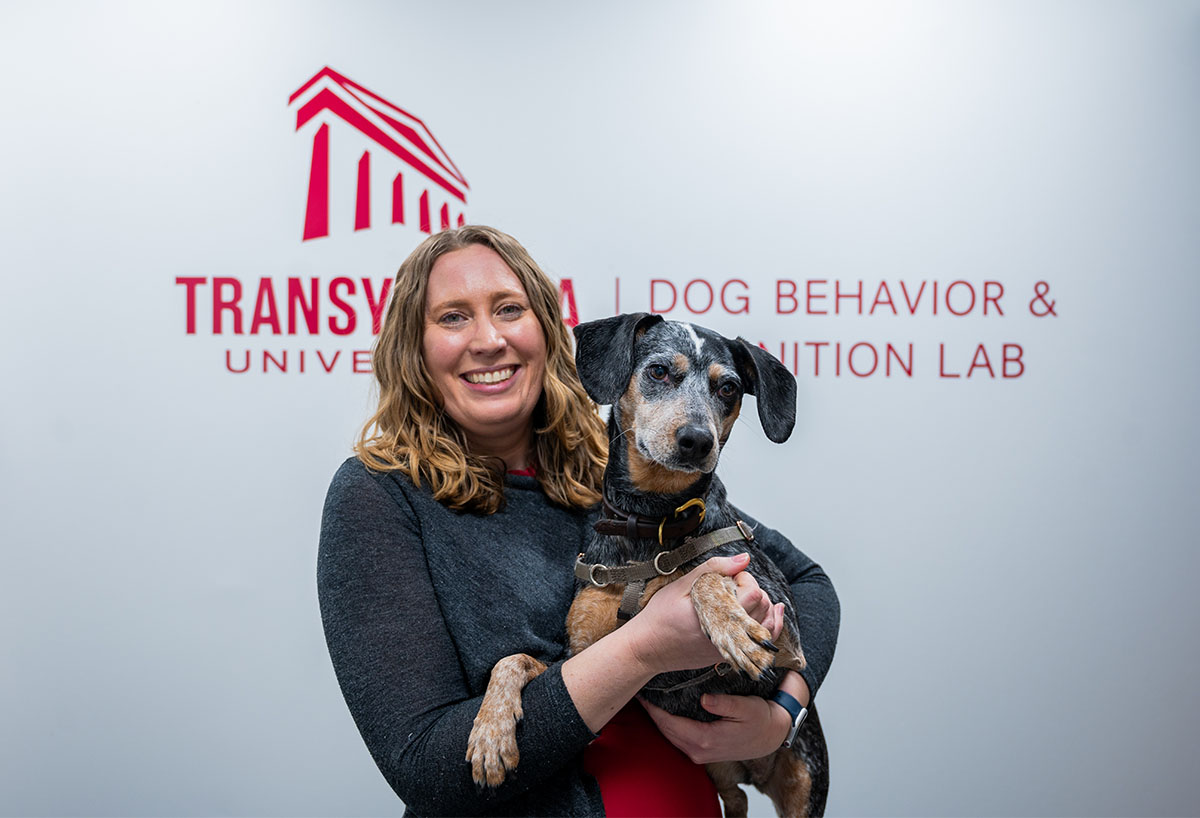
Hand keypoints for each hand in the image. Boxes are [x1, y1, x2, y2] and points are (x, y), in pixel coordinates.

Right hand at [622, 554, 785, 676]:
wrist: (646, 648)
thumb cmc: (659, 615)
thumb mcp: (682, 585)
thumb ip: (713, 569)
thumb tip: (743, 558)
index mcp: (717, 614)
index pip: (754, 594)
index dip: (745, 579)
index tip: (730, 576)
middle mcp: (727, 635)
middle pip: (763, 609)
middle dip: (755, 590)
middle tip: (734, 584)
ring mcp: (729, 649)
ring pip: (767, 628)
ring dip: (765, 607)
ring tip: (752, 595)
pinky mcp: (726, 656)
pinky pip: (759, 644)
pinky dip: (768, 626)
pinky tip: (772, 613)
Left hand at [639, 692, 790, 763]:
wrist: (771, 736)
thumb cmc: (759, 719)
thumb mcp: (746, 707)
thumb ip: (724, 704)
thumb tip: (704, 699)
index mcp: (706, 739)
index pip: (670, 723)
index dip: (653, 708)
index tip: (642, 692)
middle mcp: (699, 750)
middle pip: (664, 730)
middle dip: (651, 712)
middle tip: (639, 690)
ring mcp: (699, 754)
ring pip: (668, 735)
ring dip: (657, 718)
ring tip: (647, 697)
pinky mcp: (701, 751)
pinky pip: (676, 738)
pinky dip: (667, 724)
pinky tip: (663, 710)